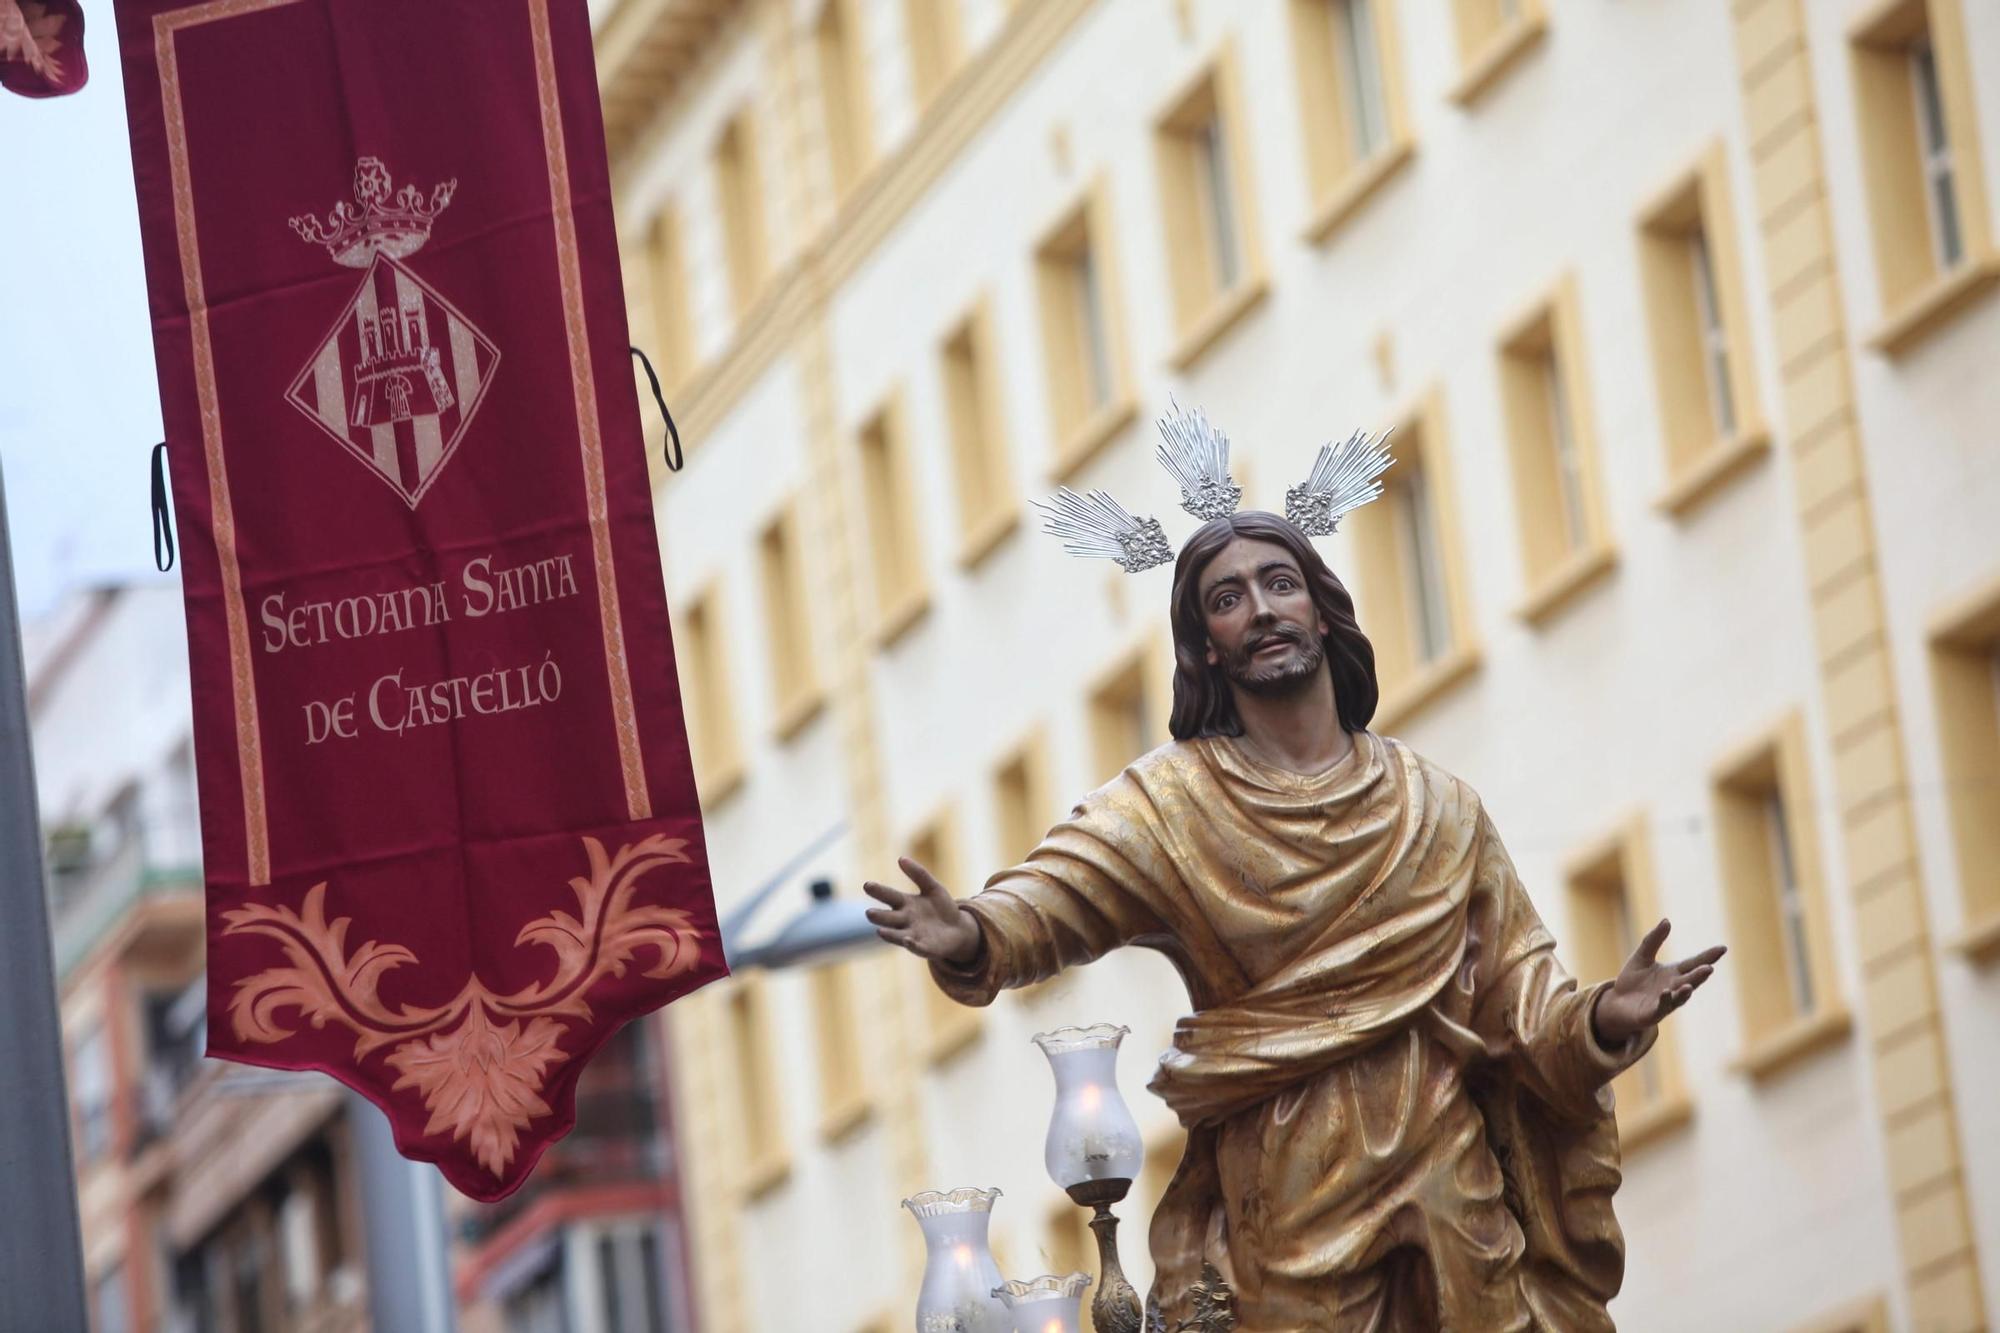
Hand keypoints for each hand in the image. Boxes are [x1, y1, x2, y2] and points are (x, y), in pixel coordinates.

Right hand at [864, 857, 982, 965]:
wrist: (959, 930)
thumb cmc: (942, 908)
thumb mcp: (932, 888)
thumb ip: (918, 874)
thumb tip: (900, 858)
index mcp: (905, 904)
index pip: (889, 896)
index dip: (878, 891)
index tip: (867, 885)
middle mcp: (905, 921)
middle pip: (888, 918)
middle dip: (879, 916)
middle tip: (869, 912)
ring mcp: (914, 935)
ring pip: (897, 935)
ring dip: (889, 934)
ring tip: (879, 931)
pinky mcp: (926, 948)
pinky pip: (917, 947)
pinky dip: (912, 944)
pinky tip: (907, 940)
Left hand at [1592, 919, 1725, 1047]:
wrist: (1616, 1002)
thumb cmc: (1632, 980)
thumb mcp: (1642, 956)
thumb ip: (1653, 940)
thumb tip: (1667, 920)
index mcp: (1674, 973)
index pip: (1694, 963)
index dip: (1708, 956)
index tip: (1722, 948)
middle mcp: (1674, 987)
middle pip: (1690, 980)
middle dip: (1699, 975)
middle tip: (1709, 968)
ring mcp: (1665, 1002)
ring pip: (1679, 997)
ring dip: (1685, 991)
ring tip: (1689, 984)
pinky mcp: (1652, 1013)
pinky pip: (1661, 1007)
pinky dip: (1665, 1000)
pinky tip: (1666, 992)